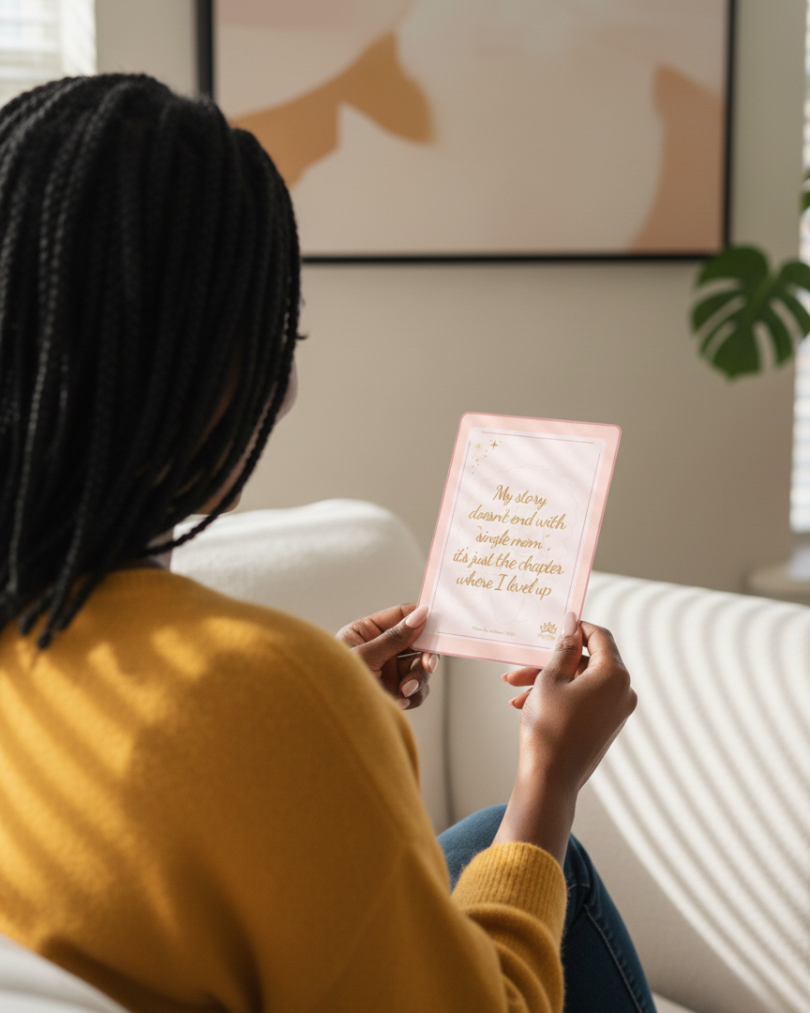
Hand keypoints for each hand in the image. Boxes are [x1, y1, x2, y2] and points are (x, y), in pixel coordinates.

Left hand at [336, 603, 438, 709]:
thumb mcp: (365, 656)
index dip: (421, 617)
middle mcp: (381, 648)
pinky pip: (418, 690)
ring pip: (420, 668)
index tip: (438, 622)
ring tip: (404, 690)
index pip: (400, 615)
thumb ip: (394, 637)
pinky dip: (415, 696)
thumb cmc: (335, 683)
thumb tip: (420, 615)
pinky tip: (401, 701)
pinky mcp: (395, 692)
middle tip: (427, 665)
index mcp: (367, 631)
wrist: (331, 721)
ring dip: (418, 678)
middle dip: (424, 655)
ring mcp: (389, 671)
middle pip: (417, 642)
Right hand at [493, 615, 635, 864]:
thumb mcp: (550, 679)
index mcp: (614, 675)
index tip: (554, 627)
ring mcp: (617, 711)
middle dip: (549, 663)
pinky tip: (525, 705)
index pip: (599, 636)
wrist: (550, 780)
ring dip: (548, 682)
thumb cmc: (549, 727)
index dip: (576, 628)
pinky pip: (583, 700)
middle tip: (519, 668)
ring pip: (580, 683)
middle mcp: (623, 691)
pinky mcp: (607, 726)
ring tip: (514, 691)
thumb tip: (572, 626)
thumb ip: (563, 649)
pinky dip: (559, 698)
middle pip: (585, 662)